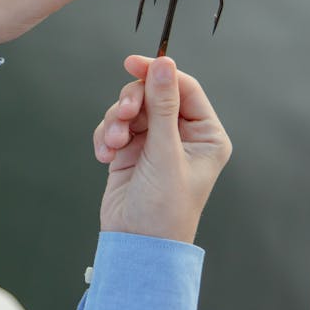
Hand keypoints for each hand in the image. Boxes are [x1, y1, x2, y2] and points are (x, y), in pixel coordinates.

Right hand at [94, 55, 231, 244]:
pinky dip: (106, 136)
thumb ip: (162, 105)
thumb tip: (163, 63)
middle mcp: (182, 136)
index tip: (132, 63)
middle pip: (152, 94)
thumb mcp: (165, 153)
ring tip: (113, 144)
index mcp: (205, 135)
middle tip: (124, 116)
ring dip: (116, 122)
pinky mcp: (130, 152)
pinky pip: (115, 126)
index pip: (184, 88)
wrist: (137, 246)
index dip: (159, 72)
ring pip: (130, 109)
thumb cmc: (164, 209)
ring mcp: (155, 143)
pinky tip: (104, 156)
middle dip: (132, 103)